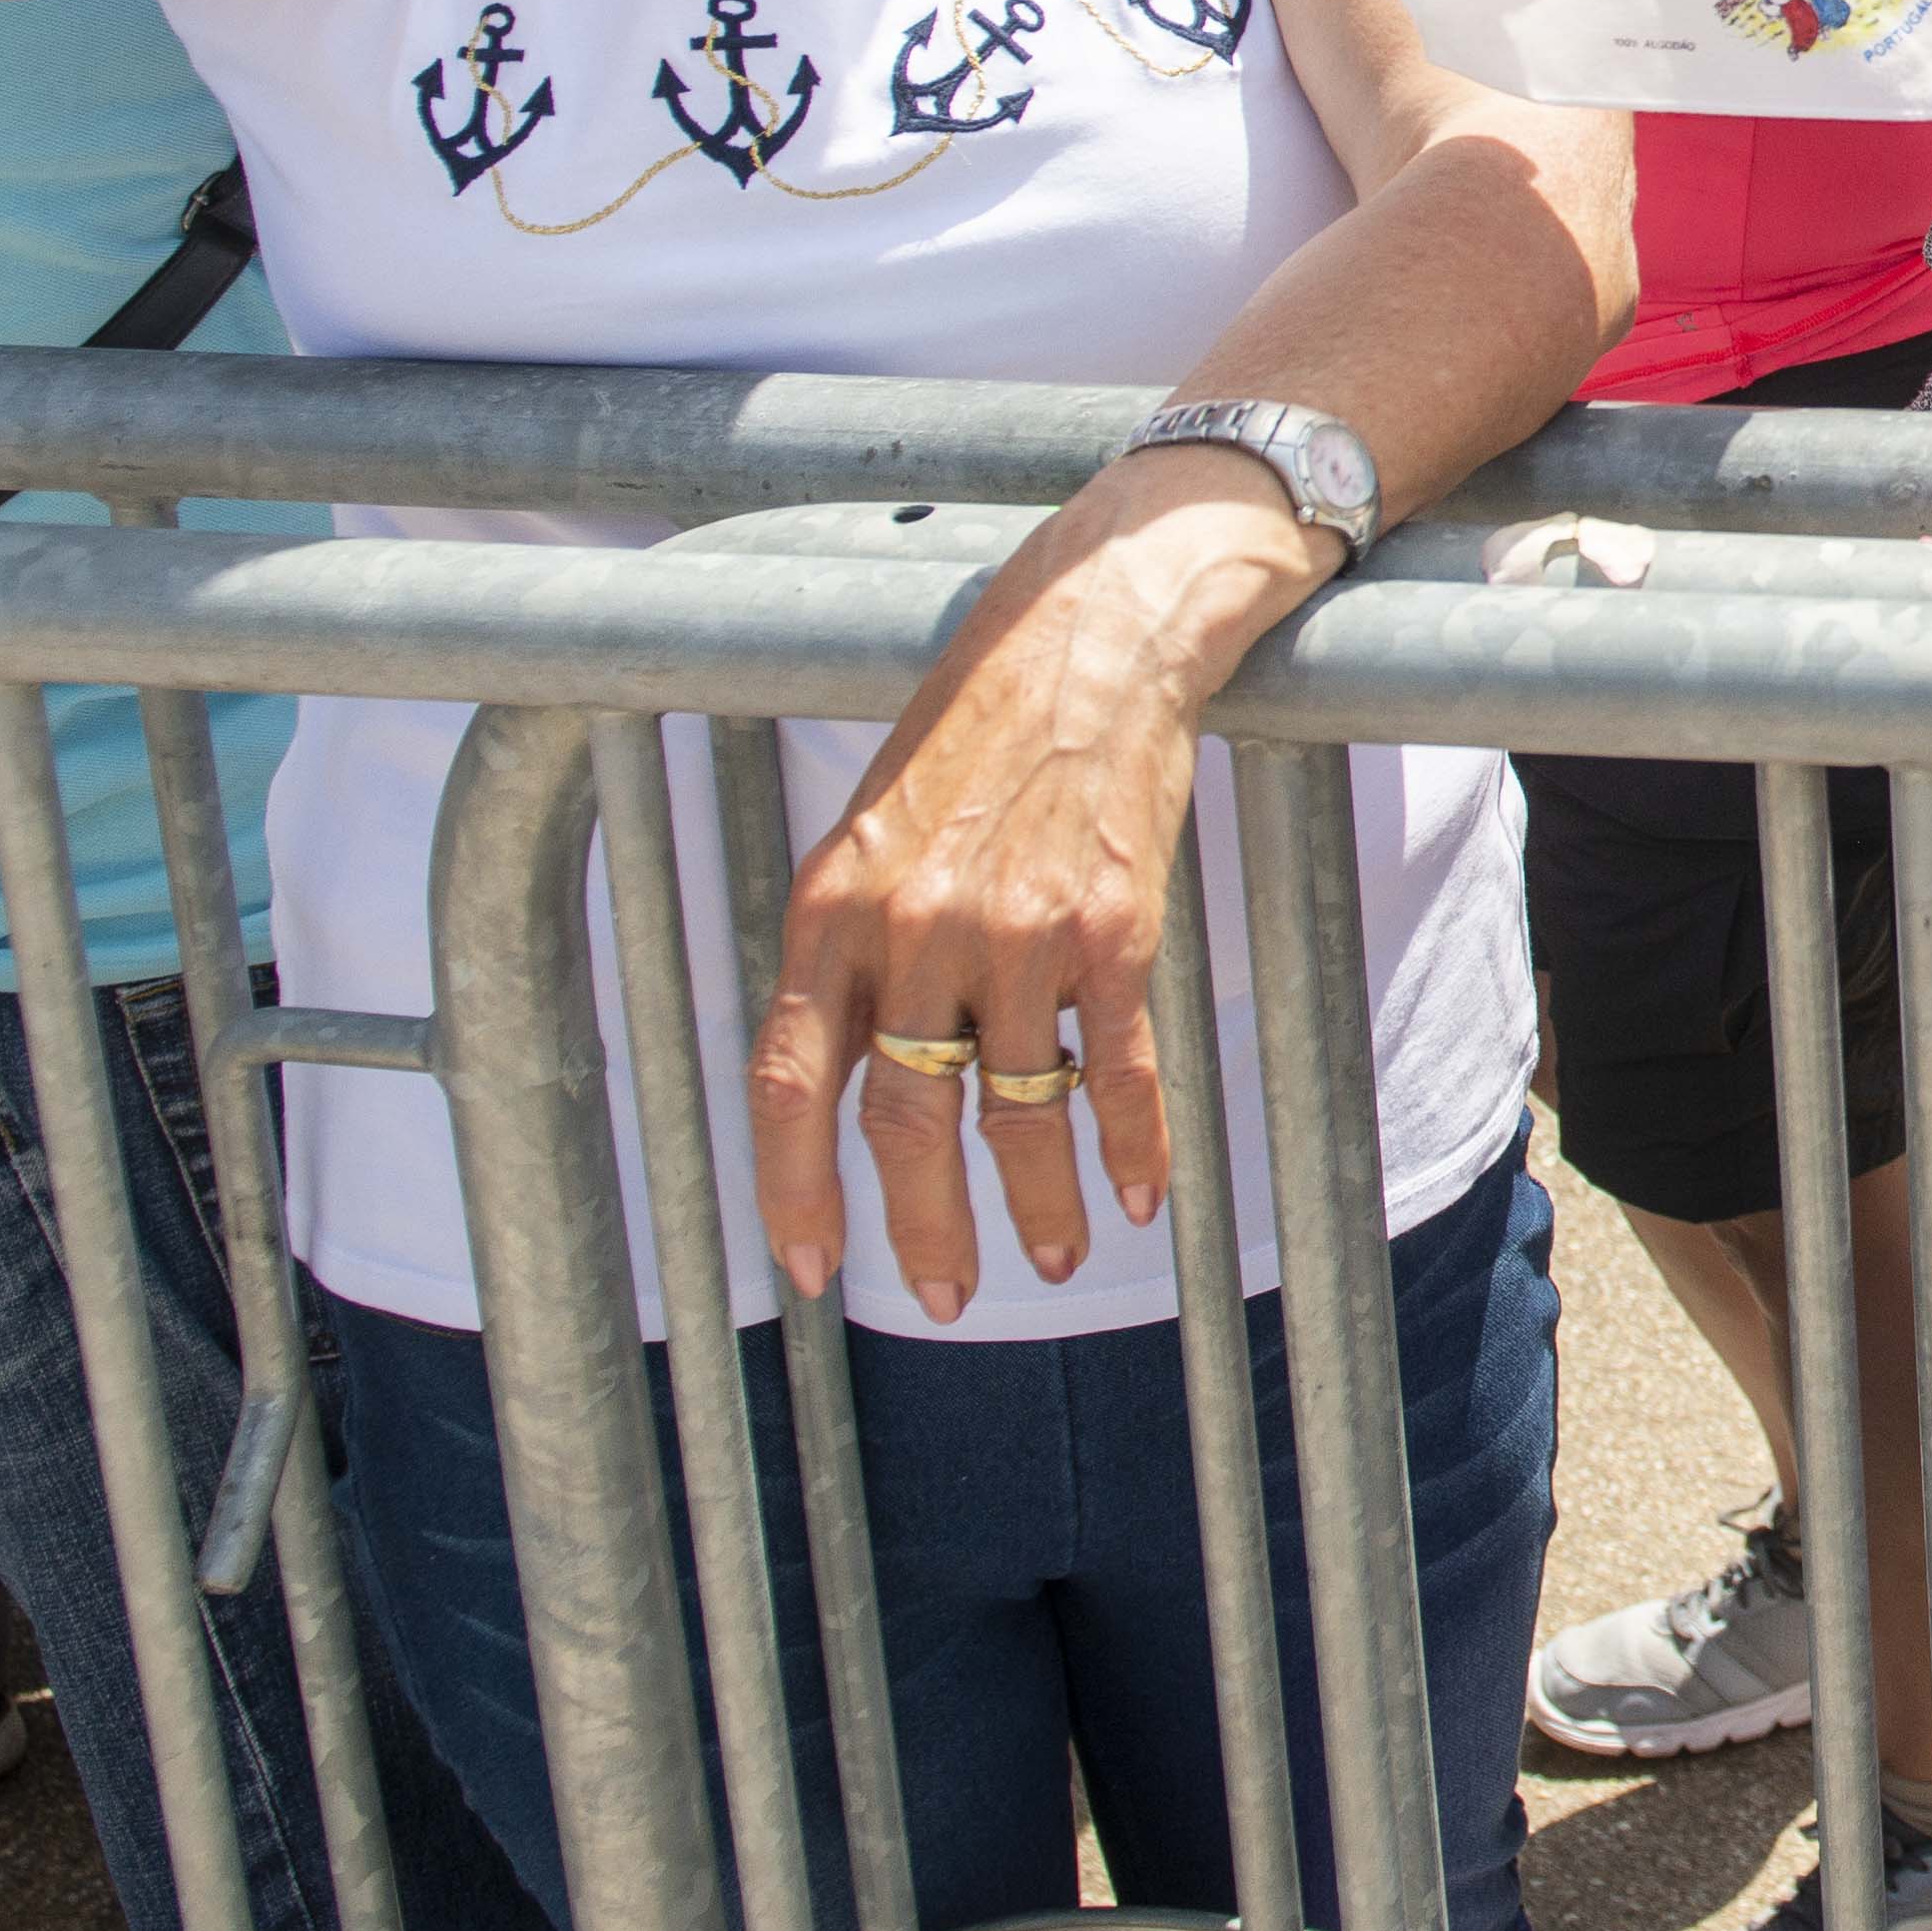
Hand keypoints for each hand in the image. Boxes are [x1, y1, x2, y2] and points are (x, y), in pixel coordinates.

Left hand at [746, 451, 1322, 1316]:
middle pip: (907, 1118)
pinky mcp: (1116, 927)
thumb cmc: (979, 725)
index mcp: (835, 904)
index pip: (793, 1080)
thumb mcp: (874, 824)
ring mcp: (1021, 930)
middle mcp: (918, 927)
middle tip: (940, 1292)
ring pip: (1017, 1109)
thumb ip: (855, 942)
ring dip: (1036, 1203)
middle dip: (923, 1226)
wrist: (1096, 637)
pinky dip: (1132, 1144)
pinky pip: (1118, 1069)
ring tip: (1049, 1256)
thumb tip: (851, 1067)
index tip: (812, 1264)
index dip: (796, 1188)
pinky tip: (1138, 1193)